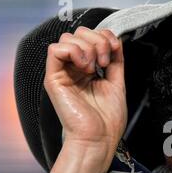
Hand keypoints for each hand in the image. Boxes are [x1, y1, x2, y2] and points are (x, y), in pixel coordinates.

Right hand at [43, 26, 126, 151]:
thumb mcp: (117, 84)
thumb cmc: (107, 121)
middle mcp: (73, 70)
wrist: (99, 139)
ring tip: (95, 68)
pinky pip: (55, 49)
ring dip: (88, 48)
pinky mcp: (54, 79)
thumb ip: (116, 61)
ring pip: (67, 38)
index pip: (90, 38)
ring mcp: (63, 73)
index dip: (104, 36)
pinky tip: (85, 68)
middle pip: (78, 33)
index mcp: (87, 71)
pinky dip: (74, 51)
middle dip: (97, 41)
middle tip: (104, 63)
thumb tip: (116, 41)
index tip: (114, 52)